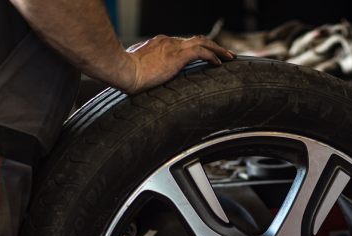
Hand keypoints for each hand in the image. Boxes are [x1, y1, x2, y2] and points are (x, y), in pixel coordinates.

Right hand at [119, 35, 235, 94]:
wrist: (121, 71)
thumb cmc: (125, 73)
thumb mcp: (138, 68)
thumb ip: (148, 69)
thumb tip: (148, 78)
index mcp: (160, 44)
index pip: (184, 44)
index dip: (199, 49)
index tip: (209, 56)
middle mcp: (168, 42)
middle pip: (197, 40)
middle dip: (214, 47)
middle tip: (227, 55)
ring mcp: (172, 48)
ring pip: (203, 43)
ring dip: (218, 50)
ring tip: (230, 58)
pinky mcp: (176, 56)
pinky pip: (200, 52)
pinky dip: (212, 56)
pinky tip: (219, 63)